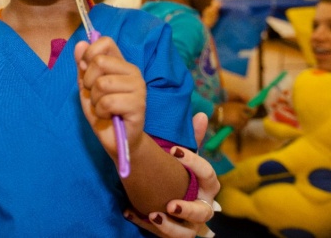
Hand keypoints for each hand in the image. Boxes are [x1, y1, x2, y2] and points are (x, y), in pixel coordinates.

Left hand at [74, 37, 145, 157]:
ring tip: (103, 108)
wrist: (115, 139)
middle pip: (100, 62)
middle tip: (96, 96)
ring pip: (102, 84)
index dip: (89, 54)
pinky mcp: (139, 104)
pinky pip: (108, 102)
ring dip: (95, 100)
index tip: (85, 70)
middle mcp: (132, 71)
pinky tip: (109, 116)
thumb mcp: (86, 87)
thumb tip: (80, 43)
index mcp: (120, 63)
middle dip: (88, 82)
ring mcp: (138, 87)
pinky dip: (101, 111)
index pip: (106, 42)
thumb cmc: (102, 111)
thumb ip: (83, 66)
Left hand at [124, 113, 220, 236]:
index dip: (194, 163)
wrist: (170, 201)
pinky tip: (130, 212)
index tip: (173, 150)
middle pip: (204, 213)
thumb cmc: (180, 176)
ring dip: (172, 227)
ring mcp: (189, 224)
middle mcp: (202, 207)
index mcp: (207, 187)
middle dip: (188, 209)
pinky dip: (146, 224)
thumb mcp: (186, 159)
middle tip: (170, 203)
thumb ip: (192, 140)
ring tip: (154, 215)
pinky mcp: (172, 233)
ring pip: (188, 234)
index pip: (209, 175)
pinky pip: (163, 236)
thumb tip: (200, 114)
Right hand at [220, 101, 251, 130]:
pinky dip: (237, 129)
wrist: (214, 112)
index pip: (250, 109)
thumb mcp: (228, 105)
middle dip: (246, 120)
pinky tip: (234, 129)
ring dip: (241, 126)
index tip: (250, 115)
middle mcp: (241, 111)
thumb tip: (240, 113)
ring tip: (237, 127)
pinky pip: (239, 127)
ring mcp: (239, 117)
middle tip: (242, 123)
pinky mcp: (236, 123)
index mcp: (239, 106)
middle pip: (248, 117)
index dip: (251, 113)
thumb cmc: (219, 109)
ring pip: (244, 123)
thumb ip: (235, 109)